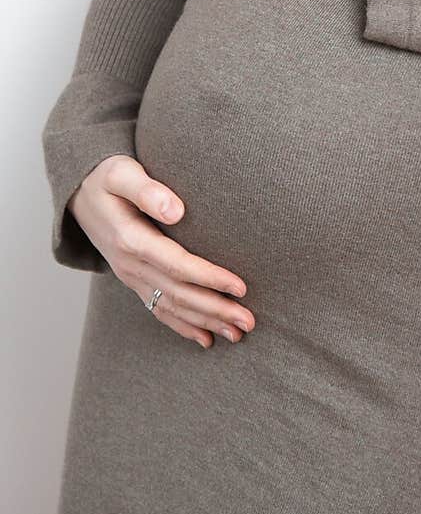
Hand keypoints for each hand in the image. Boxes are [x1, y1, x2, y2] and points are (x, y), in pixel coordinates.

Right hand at [68, 155, 254, 348]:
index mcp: (131, 240)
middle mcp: (130, 265)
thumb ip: (146, 190)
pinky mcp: (133, 280)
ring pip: (171, 307)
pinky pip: (158, 310)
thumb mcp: (120, 173)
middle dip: (215, 309)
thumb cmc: (106, 176)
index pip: (178, 265)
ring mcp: (131, 276)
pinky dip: (183, 326)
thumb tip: (176, 210)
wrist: (79, 191)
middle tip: (249, 321)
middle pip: (179, 294)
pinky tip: (206, 339)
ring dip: (206, 323)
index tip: (241, 287)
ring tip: (238, 334)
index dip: (210, 278)